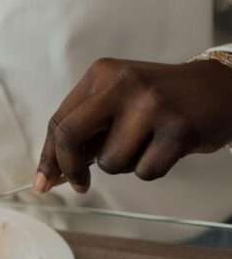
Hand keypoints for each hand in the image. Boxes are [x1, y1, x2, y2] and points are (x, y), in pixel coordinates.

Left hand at [35, 58, 231, 192]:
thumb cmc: (159, 103)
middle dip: (69, 168)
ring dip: (124, 165)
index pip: (59, 121)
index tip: (44, 183)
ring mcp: (152, 104)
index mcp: (102, 74)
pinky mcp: (178, 128)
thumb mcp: (117, 103)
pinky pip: (144, 172)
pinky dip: (151, 169)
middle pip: (70, 136)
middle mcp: (123, 83)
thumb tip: (49, 176)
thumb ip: (85, 133)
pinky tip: (166, 148)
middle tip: (80, 184)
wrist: (218, 90)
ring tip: (146, 144)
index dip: (49, 157)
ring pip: (110, 162)